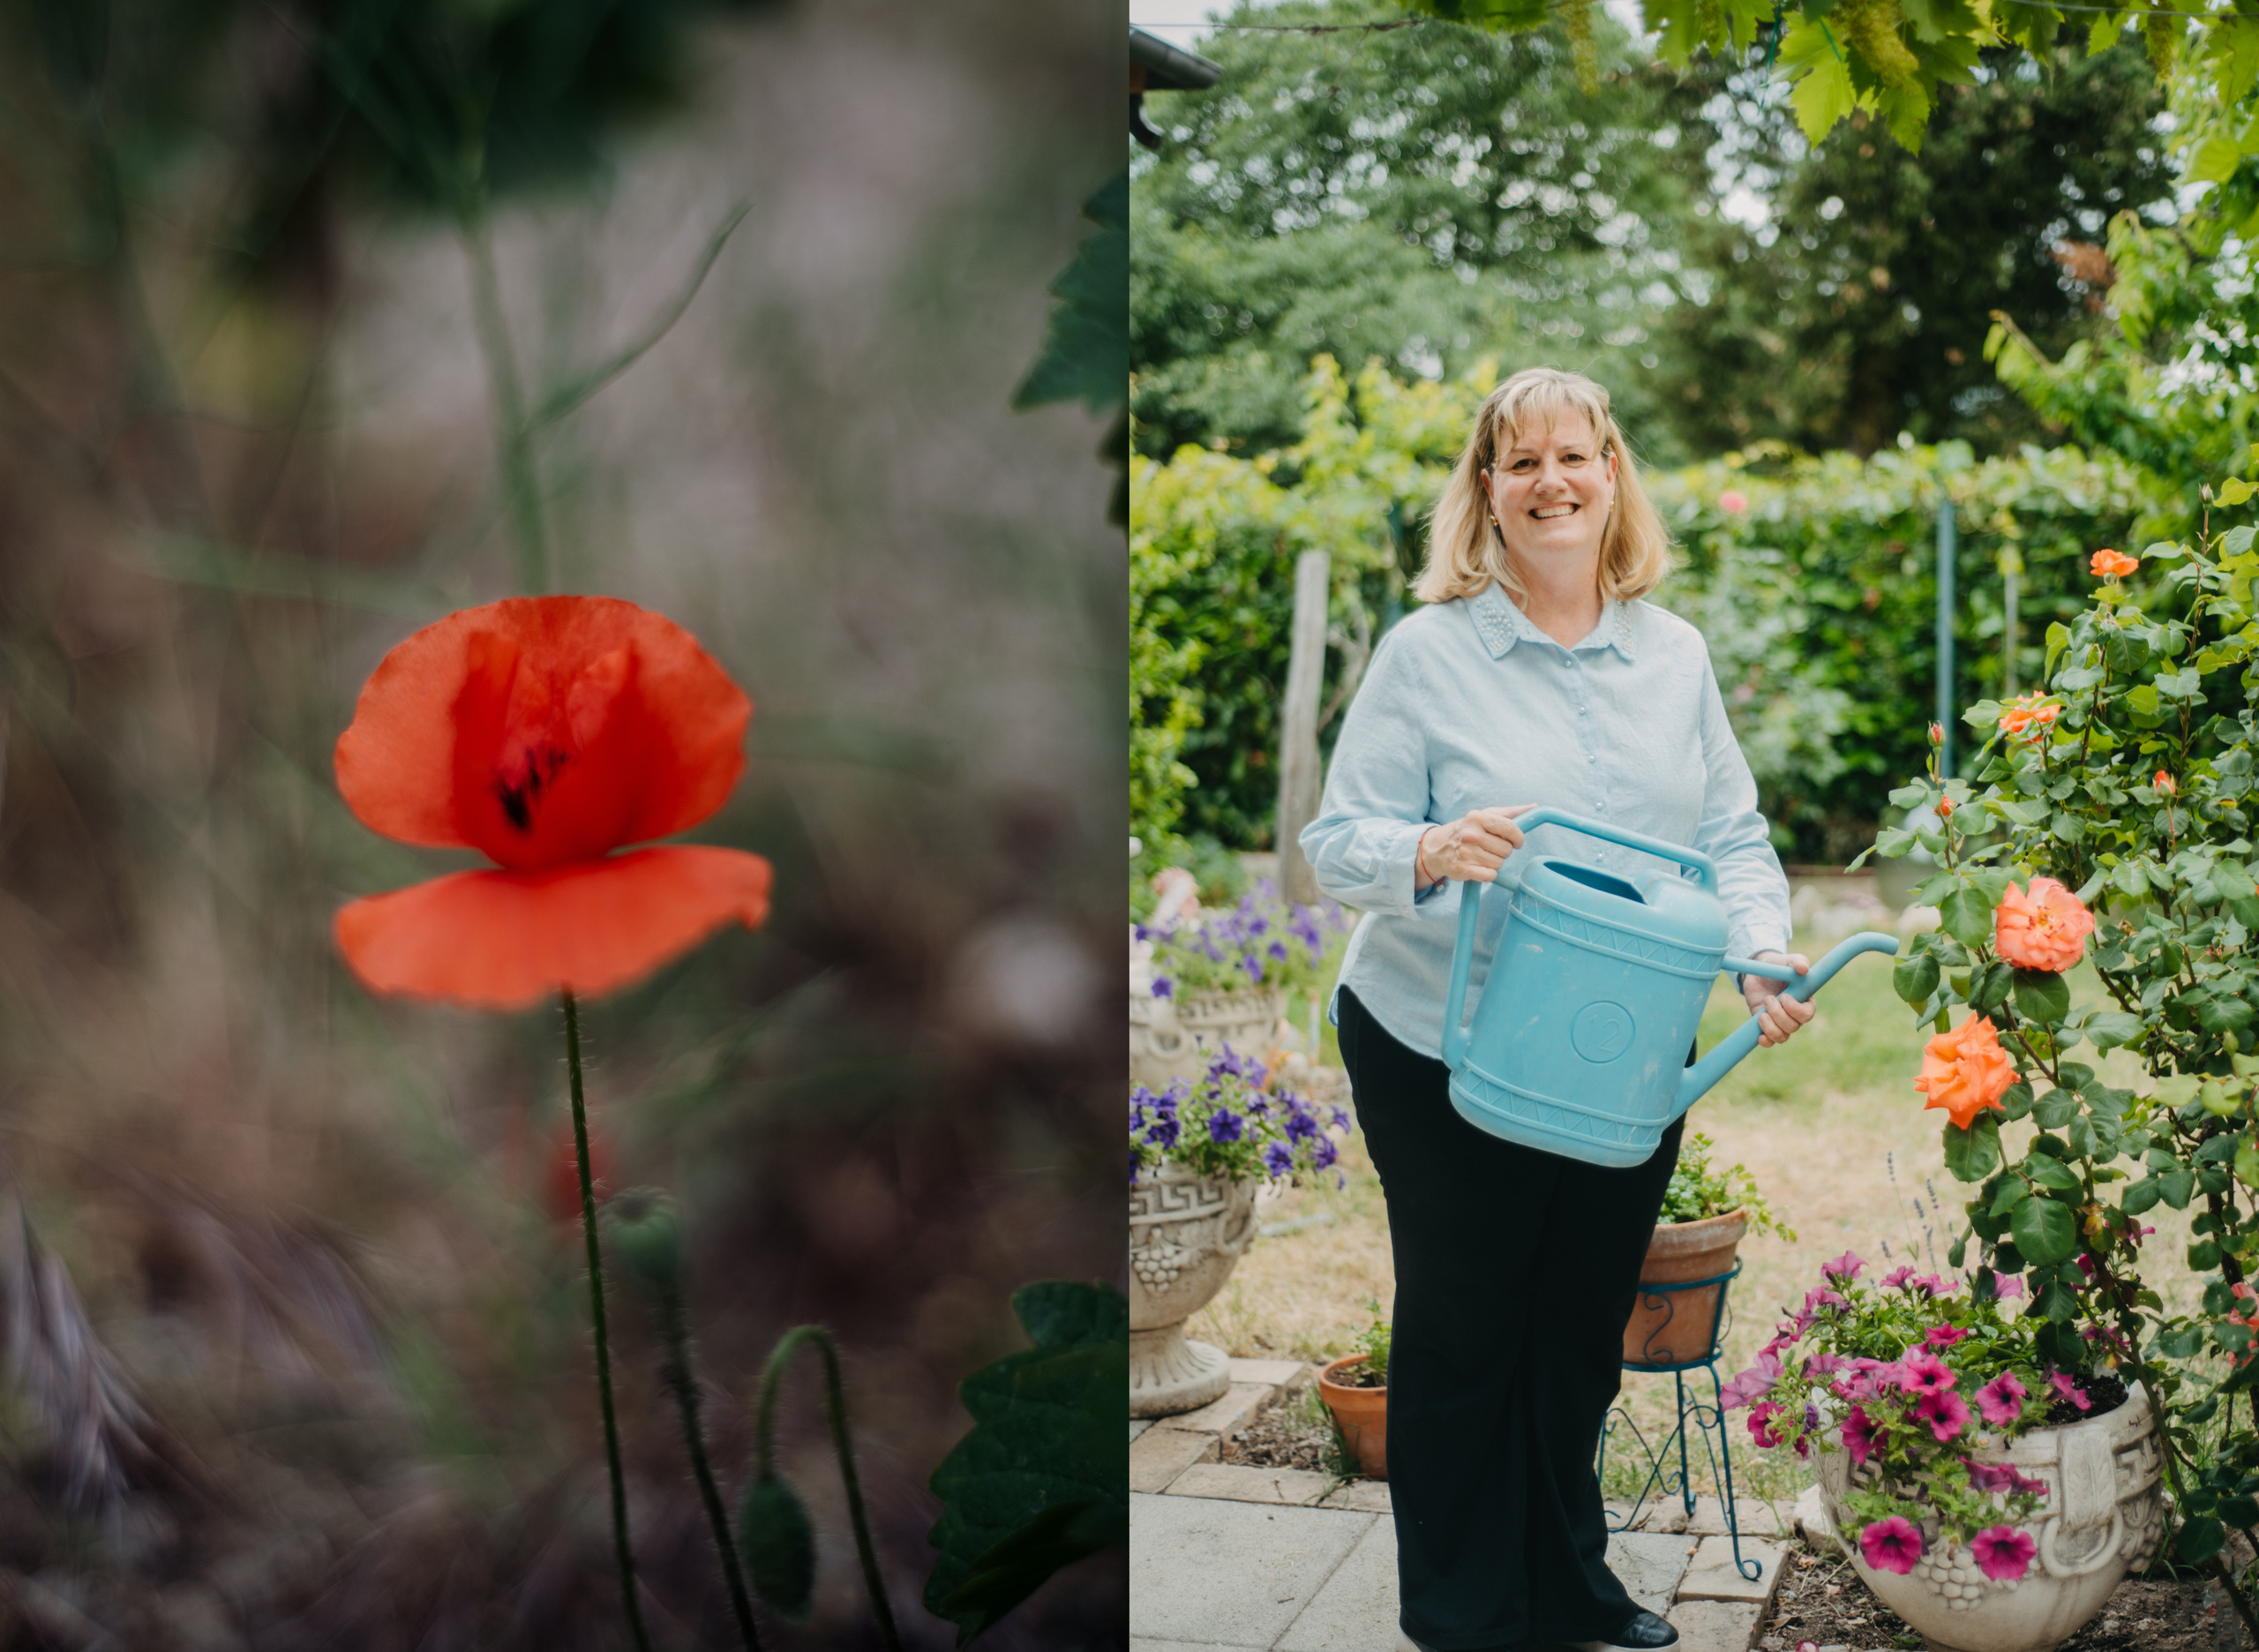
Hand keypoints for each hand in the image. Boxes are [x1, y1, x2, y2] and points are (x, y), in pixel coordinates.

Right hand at [1415, 806, 1534, 888]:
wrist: (1438, 848)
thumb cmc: (1468, 830)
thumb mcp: (1485, 816)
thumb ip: (1511, 812)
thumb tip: (1534, 807)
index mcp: (1477, 818)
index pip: (1510, 828)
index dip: (1518, 838)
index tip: (1516, 842)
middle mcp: (1470, 834)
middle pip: (1506, 849)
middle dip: (1503, 851)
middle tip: (1492, 848)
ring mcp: (1465, 852)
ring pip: (1499, 863)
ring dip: (1495, 863)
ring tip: (1483, 856)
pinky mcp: (1462, 869)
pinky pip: (1490, 875)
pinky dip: (1488, 873)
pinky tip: (1479, 867)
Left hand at [1743, 952, 1815, 1047]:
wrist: (1758, 973)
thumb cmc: (1777, 966)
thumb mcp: (1787, 961)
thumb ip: (1797, 961)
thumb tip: (1804, 968)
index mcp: (1805, 1001)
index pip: (1808, 1014)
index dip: (1795, 1010)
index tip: (1783, 996)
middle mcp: (1795, 1015)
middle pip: (1794, 1026)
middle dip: (1779, 1015)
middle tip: (1768, 998)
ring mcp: (1781, 1022)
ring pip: (1783, 1036)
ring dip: (1770, 1027)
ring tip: (1761, 1013)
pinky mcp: (1768, 1027)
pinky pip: (1771, 1042)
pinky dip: (1766, 1041)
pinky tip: (1760, 1036)